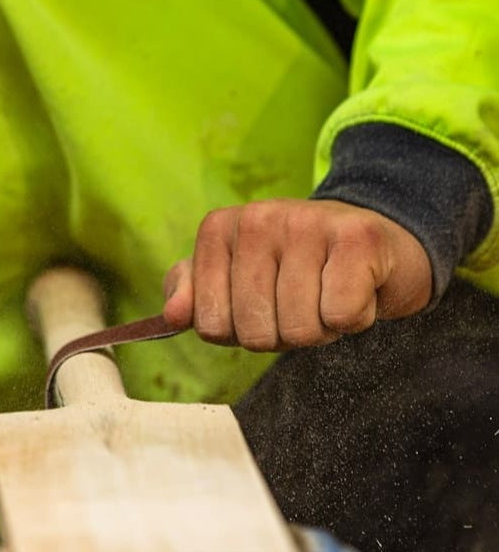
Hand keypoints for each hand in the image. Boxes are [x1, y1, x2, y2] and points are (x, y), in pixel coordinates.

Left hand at [162, 199, 432, 350]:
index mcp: (219, 228)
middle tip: (303, 303)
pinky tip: (357, 289)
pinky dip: (355, 318)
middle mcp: (257, 217)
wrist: (378, 244)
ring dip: (321, 327)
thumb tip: (173, 314)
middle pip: (255, 331)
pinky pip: (341, 315)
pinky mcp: (358, 237)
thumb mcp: (235, 280)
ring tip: (329, 295)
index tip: (262, 306)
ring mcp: (307, 222)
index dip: (241, 333)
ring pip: (300, 328)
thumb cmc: (298, 270)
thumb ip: (194, 295)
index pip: (210, 325)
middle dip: (283, 334)